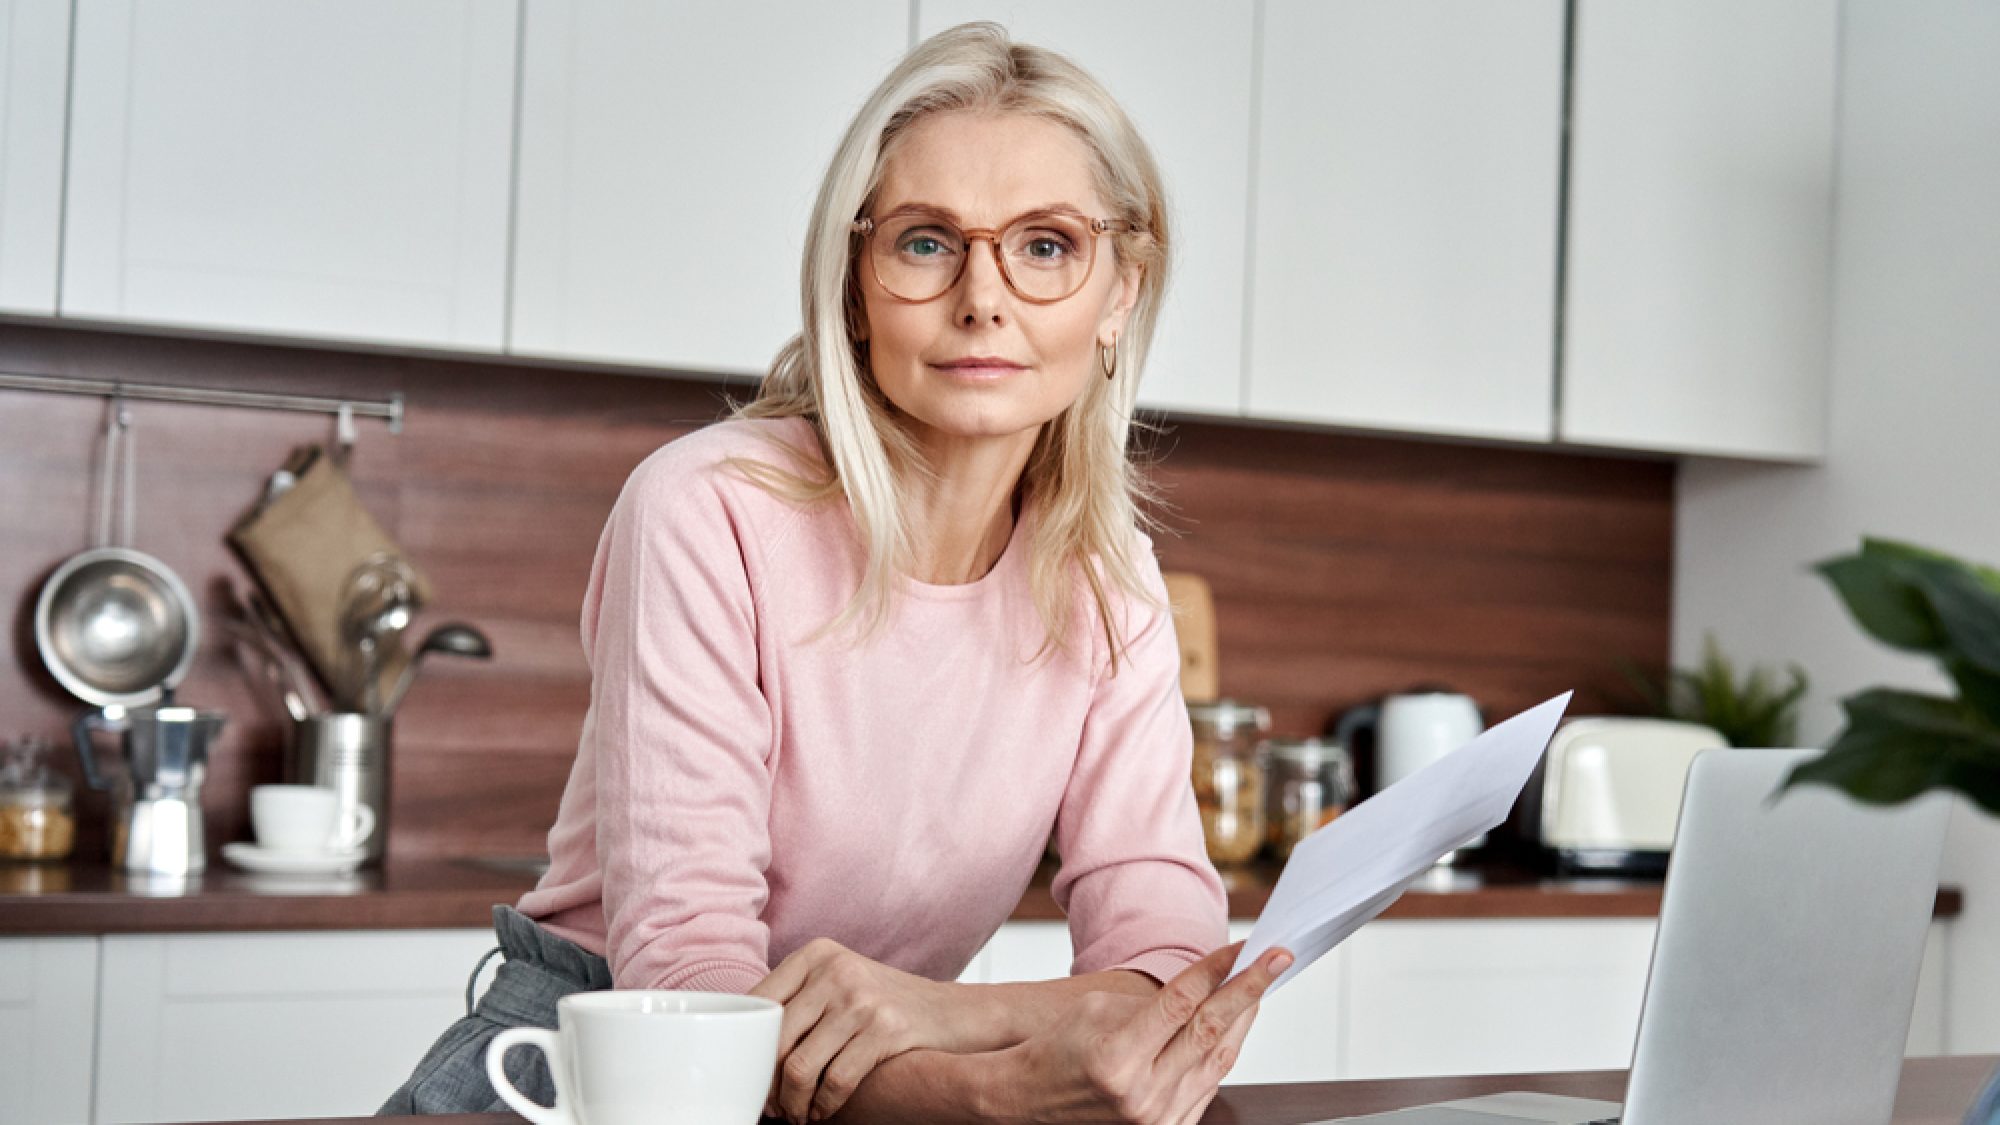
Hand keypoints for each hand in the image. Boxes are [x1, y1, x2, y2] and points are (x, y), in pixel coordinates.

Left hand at [750, 938, 992, 1122]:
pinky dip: (823, 1105)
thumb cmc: (887, 1005)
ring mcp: (862, 997)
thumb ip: (799, 1001)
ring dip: (793, 1103)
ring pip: (800, 1066)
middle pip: (774, 1040)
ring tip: (797, 1114)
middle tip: (772, 1107)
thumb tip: (742, 1044)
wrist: (955, 1014)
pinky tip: (823, 1110)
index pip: (757, 1004)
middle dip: (767, 1084)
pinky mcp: (886, 1028)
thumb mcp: (841, 985)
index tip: (748, 1078)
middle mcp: (836, 969)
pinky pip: (835, 1081)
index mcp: (816, 954)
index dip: (747, 1049)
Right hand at [986, 941, 1290, 1123]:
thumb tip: (1207, 989)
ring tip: (1261, 984)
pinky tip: (1236, 1024)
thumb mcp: (1095, 1010)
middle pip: (1211, 1031)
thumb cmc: (1057, 1049)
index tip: (1245, 945)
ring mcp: (1156, 1120)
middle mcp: (1142, 1096)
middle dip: (1250, 988)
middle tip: (1278, 957)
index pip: (1182, 1004)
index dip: (1217, 970)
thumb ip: (1154, 1004)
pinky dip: (1225, 1051)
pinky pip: (1209, 1085)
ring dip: (1245, 1018)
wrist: (1028, 1102)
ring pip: (1219, 1060)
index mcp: (1117, 1059)